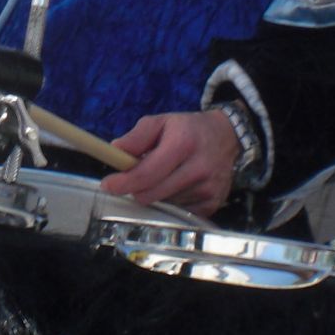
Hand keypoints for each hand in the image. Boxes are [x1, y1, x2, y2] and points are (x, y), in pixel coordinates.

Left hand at [101, 110, 239, 218]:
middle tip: (137, 177)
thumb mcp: (161, 122)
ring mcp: (208, 189)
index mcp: (182, 144)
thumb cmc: (188, 129)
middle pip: (152, 194)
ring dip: (156, 194)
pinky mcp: (213, 204)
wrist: (226, 136)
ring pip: (164, 204)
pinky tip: (176, 187)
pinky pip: (179, 213)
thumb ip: (136, 137)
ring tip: (165, 176)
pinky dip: (172, 202)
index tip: (108, 184)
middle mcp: (198, 168)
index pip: (146, 174)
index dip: (123, 182)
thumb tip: (114, 152)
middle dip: (137, 189)